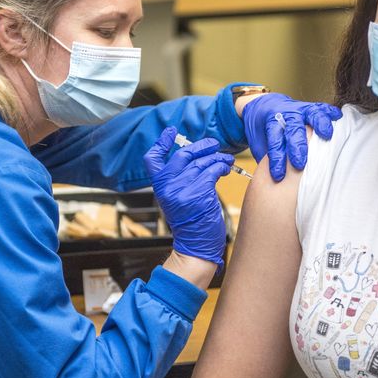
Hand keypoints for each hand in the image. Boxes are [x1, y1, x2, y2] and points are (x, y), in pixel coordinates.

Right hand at [143, 127, 232, 268]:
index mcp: (160, 186)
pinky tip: (226, 169)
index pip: (152, 159)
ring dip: (217, 158)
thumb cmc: (190, 221)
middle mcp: (168, 187)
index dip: (160, 143)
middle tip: (214, 145)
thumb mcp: (177, 198)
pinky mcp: (199, 195)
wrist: (195, 245)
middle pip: (183, 155)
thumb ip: (180, 178)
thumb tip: (198, 156)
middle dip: (202, 146)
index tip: (171, 132)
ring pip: (202, 163)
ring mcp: (182, 191)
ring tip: (226, 160)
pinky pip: (211, 172)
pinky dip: (221, 167)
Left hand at [242, 93, 341, 181]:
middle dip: (297, 146)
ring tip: (327, 134)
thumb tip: (274, 184)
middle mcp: (286, 115)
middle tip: (299, 164)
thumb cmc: (264, 132)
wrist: (264, 108)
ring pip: (310, 114)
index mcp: (271, 123)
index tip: (278, 175)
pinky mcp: (311, 108)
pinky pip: (322, 108)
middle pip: (293, 129)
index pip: (274, 140)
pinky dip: (330, 112)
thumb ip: (268, 159)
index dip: (276, 158)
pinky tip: (338, 117)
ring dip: (319, 124)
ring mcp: (300, 110)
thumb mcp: (260, 145)